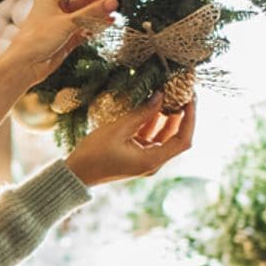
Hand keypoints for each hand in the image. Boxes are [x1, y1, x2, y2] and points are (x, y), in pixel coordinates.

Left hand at [0, 0, 116, 87]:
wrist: (25, 65)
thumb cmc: (38, 38)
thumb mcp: (67, 22)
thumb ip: (91, 12)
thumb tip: (114, 2)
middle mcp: (56, 10)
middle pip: (83, 0)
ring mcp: (62, 25)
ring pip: (85, 16)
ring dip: (99, 14)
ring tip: (117, 11)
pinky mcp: (66, 40)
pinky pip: (84, 30)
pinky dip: (95, 27)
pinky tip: (109, 24)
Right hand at [66, 94, 195, 186]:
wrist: (76, 173)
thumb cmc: (93, 154)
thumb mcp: (117, 130)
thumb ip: (141, 113)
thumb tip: (159, 96)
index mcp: (152, 160)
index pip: (183, 140)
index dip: (190, 118)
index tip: (190, 98)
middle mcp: (153, 162)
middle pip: (176, 137)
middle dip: (180, 115)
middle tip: (180, 93)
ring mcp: (145, 159)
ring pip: (164, 136)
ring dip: (166, 117)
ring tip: (166, 95)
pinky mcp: (136, 155)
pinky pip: (150, 137)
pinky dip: (152, 122)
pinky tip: (150, 106)